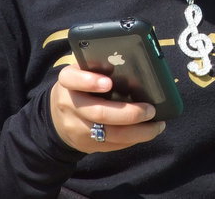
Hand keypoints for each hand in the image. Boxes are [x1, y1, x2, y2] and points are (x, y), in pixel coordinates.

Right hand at [50, 64, 165, 152]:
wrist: (57, 116)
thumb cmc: (81, 87)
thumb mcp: (83, 72)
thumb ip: (100, 68)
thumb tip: (136, 70)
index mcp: (68, 81)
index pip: (72, 78)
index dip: (89, 81)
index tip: (109, 82)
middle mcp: (69, 104)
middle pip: (99, 112)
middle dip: (129, 113)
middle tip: (151, 110)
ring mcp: (75, 127)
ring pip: (108, 134)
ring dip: (137, 132)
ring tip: (157, 125)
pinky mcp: (83, 144)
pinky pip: (110, 145)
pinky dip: (131, 140)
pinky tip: (146, 133)